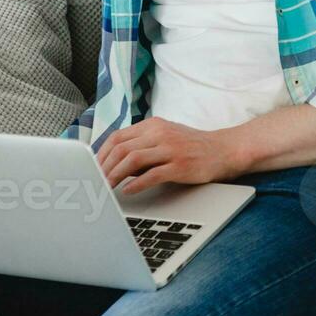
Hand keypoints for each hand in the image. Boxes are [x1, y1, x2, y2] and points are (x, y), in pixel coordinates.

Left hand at [96, 117, 244, 193]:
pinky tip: (127, 191)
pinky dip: (135, 184)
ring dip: (115, 176)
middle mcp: (160, 133)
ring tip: (106, 189)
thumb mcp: (165, 137)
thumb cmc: (192, 147)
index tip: (92, 169)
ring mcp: (170, 148)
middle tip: (94, 182)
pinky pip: (152, 174)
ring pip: (132, 160)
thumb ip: (142, 145)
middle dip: (103, 167)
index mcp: (153, 125)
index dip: (100, 154)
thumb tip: (114, 164)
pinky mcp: (180, 165)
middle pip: (121, 148)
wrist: (224, 150)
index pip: (117, 137)